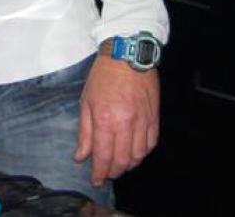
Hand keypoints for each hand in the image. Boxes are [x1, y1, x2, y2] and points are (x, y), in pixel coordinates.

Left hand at [74, 54, 159, 185]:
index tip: (96, 180)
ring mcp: (142, 121)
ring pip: (138, 155)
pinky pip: (151, 143)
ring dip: (129, 165)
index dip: (99, 173)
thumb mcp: (86, 101)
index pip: (103, 156)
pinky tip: (135, 152)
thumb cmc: (103, 76)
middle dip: (113, 172)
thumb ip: (84, 132)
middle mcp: (125, 124)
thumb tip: (81, 156)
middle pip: (122, 161)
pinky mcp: (154, 117)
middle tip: (107, 174)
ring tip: (120, 164)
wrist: (127, 54)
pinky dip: (143, 153)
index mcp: (104, 120)